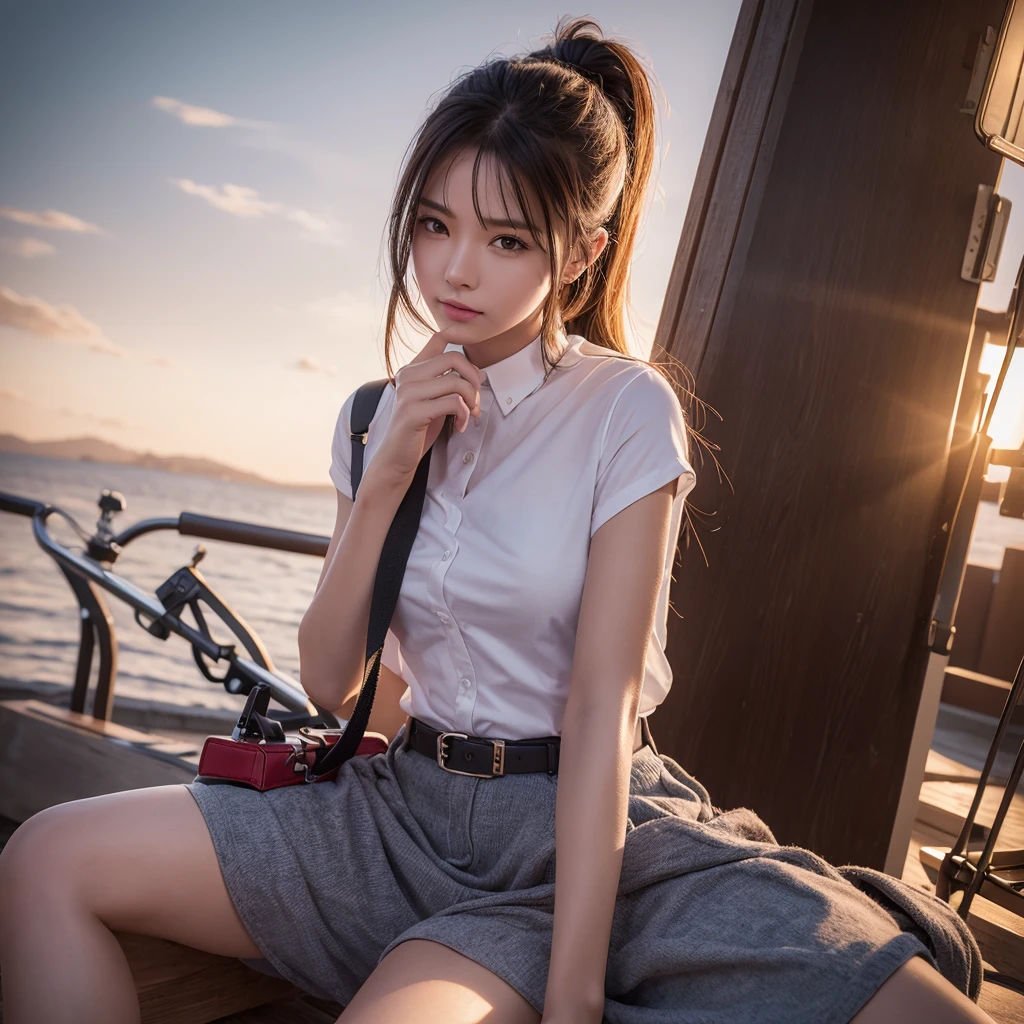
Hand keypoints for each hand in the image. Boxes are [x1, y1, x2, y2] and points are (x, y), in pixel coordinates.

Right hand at [363, 328, 482, 492]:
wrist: (396, 457)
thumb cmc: (418, 430)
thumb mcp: (436, 402)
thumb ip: (451, 384)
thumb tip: (481, 374)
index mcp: (412, 369)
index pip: (438, 339)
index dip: (460, 338)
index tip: (472, 363)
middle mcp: (407, 375)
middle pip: (454, 358)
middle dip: (473, 380)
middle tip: (475, 401)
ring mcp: (408, 392)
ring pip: (457, 382)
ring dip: (471, 402)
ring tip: (469, 416)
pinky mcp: (413, 411)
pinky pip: (453, 403)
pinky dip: (464, 415)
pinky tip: (460, 426)